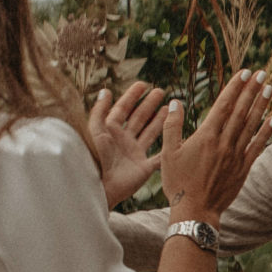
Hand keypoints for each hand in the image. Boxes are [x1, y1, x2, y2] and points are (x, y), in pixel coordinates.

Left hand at [89, 81, 169, 204]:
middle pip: (139, 118)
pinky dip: (168, 148)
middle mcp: (123, 140)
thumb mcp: (94, 131)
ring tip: (169, 108)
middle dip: (149, 104)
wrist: (100, 187)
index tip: (143, 84)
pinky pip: (159, 156)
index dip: (132, 96)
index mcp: (111, 131)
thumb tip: (105, 91)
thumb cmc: (94, 158)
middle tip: (160, 91)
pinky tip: (177, 138)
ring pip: (150, 133)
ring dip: (159, 120)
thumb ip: (99, 111)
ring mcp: (134, 154)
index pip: (123, 109)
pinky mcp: (143, 168)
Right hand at [160, 72, 271, 222]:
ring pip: (251, 125)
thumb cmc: (178, 183)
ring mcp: (236, 155)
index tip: (244, 72)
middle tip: (261, 73)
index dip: (235, 87)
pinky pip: (258, 145)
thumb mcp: (168, 153)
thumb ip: (171, 126)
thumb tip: (174, 102)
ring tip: (269, 88)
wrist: (195, 211)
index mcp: (206, 136)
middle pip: (241, 111)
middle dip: (251, 90)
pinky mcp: (243, 168)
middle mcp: (224, 142)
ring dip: (261, 105)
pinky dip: (266, 131)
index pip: (224, 105)